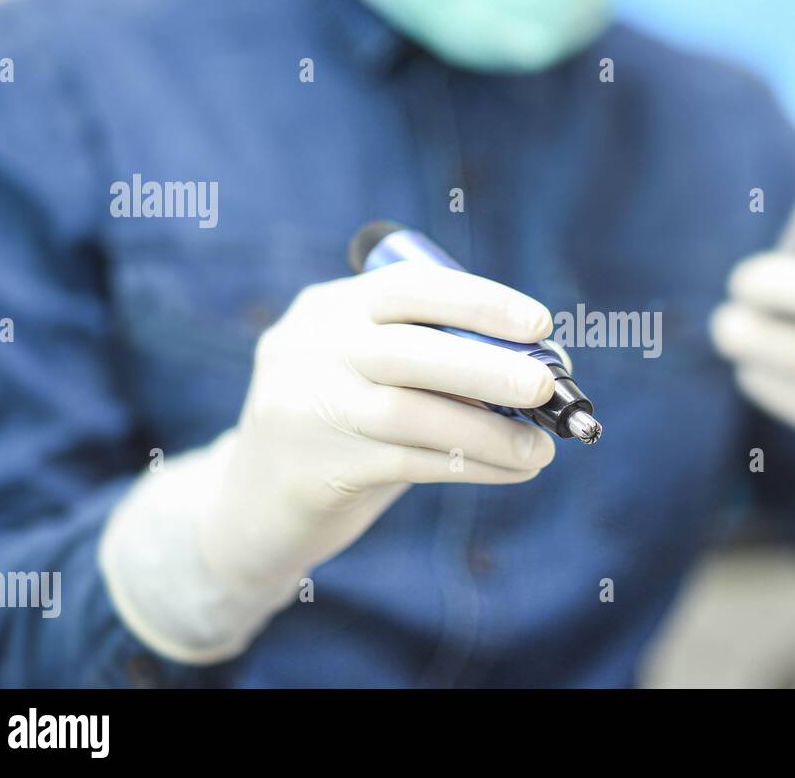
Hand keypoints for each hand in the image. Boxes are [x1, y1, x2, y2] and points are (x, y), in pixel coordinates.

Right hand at [101, 262, 557, 661]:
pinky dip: (472, 465)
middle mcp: (311, 346)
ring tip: (541, 448)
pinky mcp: (315, 468)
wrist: (249, 506)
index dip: (481, 302)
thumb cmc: (340, 427)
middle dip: (488, 365)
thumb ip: (435, 362)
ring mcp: (306, 406)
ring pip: (412, 413)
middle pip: (411, 349)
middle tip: (545, 387)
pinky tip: (513, 470)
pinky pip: (410, 463)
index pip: (410, 288)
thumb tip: (538, 371)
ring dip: (489, 431)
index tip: (540, 325)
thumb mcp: (371, 375)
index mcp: (330, 307)